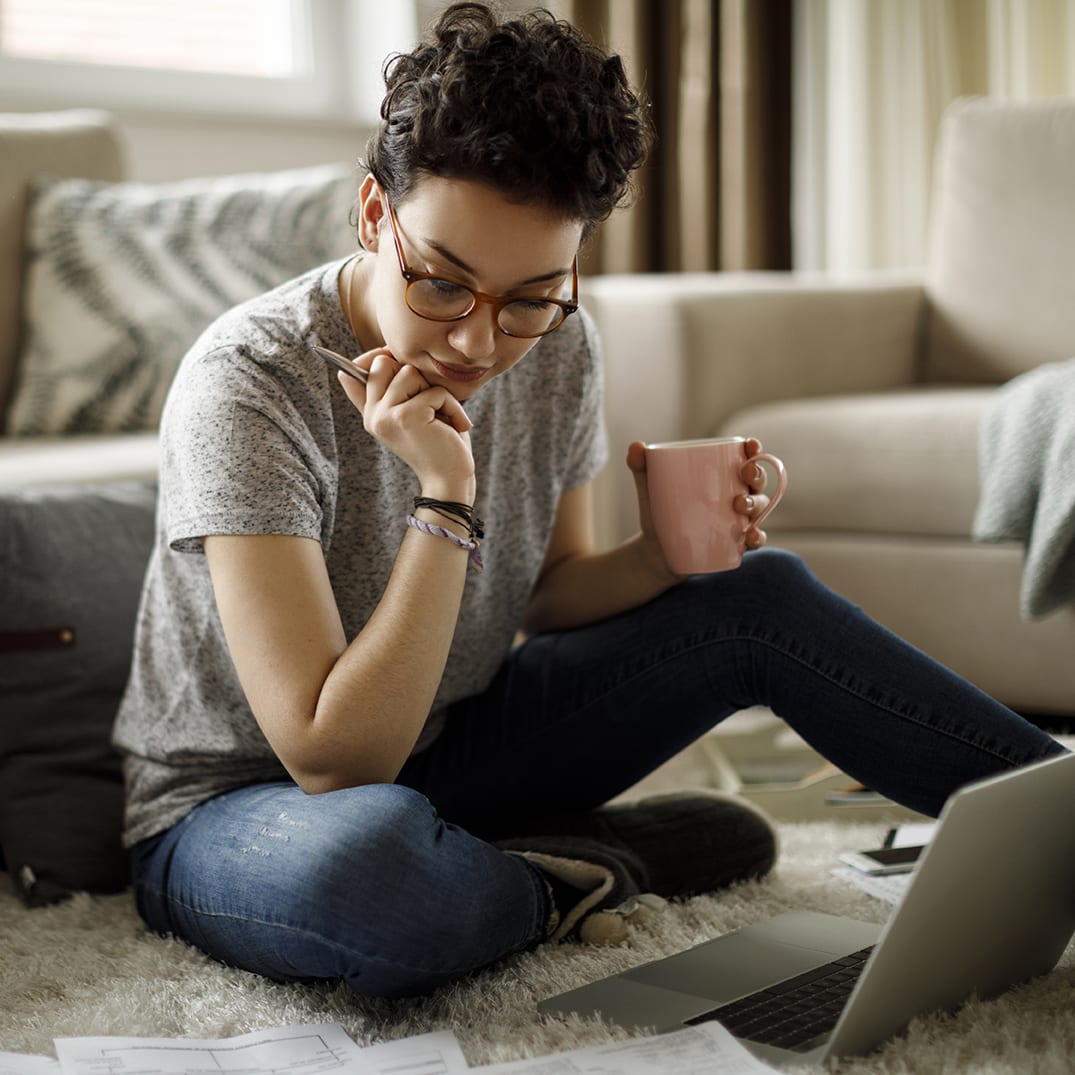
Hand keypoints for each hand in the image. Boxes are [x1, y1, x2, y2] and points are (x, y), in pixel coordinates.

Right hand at [338, 348, 475, 496]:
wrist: (450, 479)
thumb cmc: (438, 443)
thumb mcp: (410, 414)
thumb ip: (388, 393)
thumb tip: (349, 368)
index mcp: (370, 414)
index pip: (353, 372)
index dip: (376, 357)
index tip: (395, 360)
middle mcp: (372, 415)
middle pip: (384, 362)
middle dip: (414, 375)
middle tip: (429, 403)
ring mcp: (385, 416)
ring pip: (409, 372)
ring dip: (436, 392)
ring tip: (442, 417)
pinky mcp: (406, 417)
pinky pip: (434, 391)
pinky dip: (452, 406)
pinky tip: (454, 426)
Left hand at [625, 437, 771, 575]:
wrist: (654, 551)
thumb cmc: (659, 512)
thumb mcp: (650, 489)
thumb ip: (642, 467)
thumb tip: (635, 446)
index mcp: (722, 476)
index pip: (743, 458)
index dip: (753, 449)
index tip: (750, 444)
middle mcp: (736, 495)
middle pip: (757, 482)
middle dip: (757, 475)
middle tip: (745, 475)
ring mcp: (738, 520)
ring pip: (759, 508)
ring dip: (757, 504)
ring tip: (740, 505)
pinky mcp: (735, 543)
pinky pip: (754, 540)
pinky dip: (757, 538)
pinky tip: (750, 537)